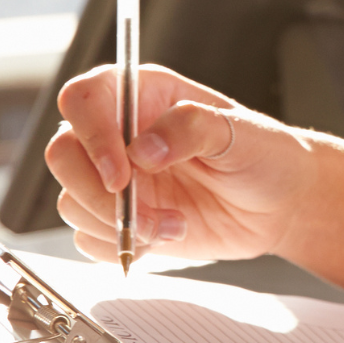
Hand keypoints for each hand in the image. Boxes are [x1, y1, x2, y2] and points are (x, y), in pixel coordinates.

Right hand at [46, 64, 328, 264]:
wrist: (280, 204)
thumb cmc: (264, 154)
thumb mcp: (239, 131)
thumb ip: (192, 128)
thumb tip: (145, 148)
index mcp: (142, 95)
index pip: (83, 99)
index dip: (91, 135)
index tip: (120, 172)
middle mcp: (118, 135)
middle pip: (63, 155)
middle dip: (97, 193)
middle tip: (143, 214)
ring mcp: (115, 179)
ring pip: (72, 202)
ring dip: (118, 225)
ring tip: (174, 225)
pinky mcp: (119, 218)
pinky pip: (88, 239)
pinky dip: (119, 247)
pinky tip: (164, 238)